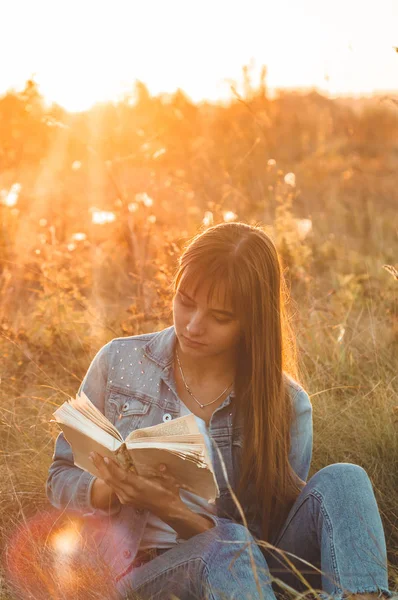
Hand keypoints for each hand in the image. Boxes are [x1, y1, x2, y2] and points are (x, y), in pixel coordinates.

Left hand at [89, 452, 214, 538]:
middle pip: (111, 479)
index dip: (112, 467)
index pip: (122, 476)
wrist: (167, 510)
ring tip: (94, 460)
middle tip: (92, 454)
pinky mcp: (125, 500)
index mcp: (139, 487)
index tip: (103, 457)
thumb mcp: (168, 480)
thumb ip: (163, 472)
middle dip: (100, 466)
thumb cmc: (169, 492)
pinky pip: (113, 487)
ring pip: (110, 483)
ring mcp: (126, 498)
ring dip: (101, 471)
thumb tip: (161, 465)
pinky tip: (103, 471)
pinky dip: (107, 477)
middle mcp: (129, 493)